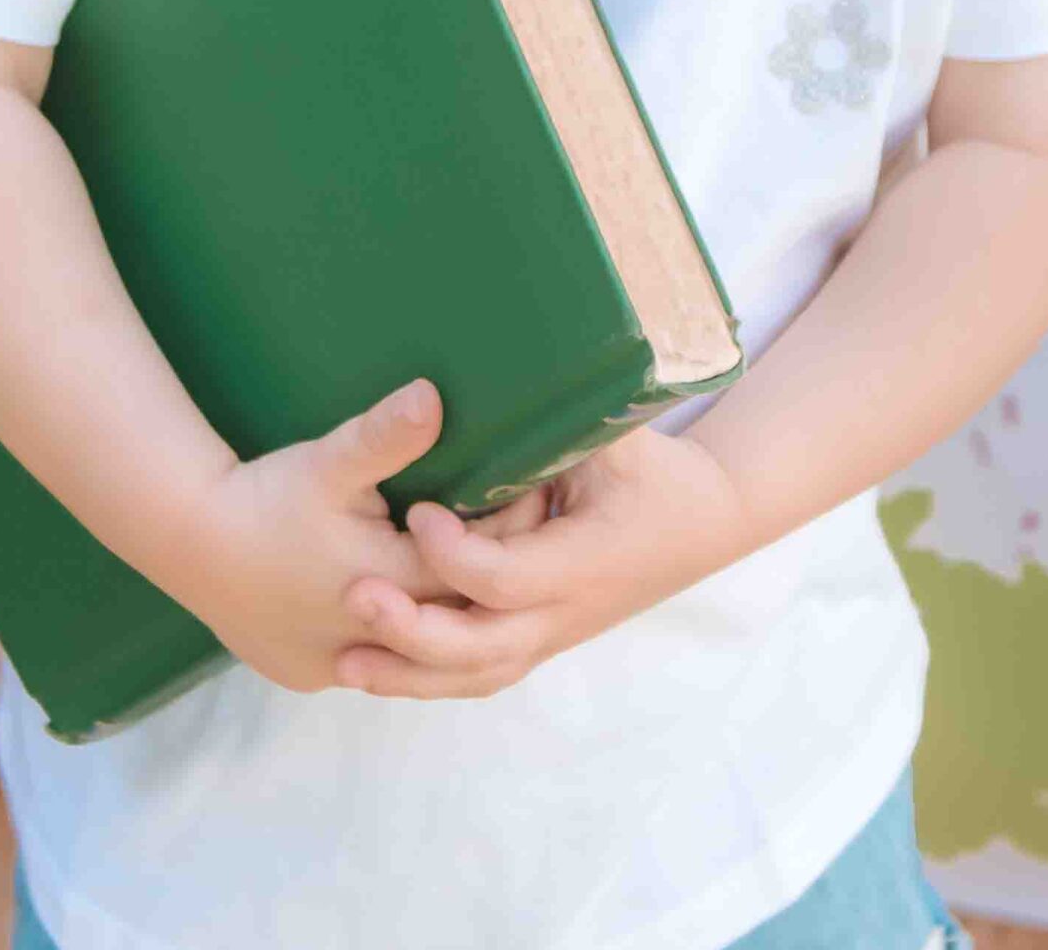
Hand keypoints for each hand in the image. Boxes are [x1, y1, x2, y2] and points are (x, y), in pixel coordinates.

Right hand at [173, 377, 548, 692]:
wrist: (186, 540)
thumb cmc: (264, 497)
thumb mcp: (328, 462)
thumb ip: (385, 436)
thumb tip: (434, 396)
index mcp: (386, 587)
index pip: (473, 574)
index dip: (506, 540)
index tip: (530, 499)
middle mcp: (368, 641)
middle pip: (449, 620)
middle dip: (483, 580)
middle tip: (512, 534)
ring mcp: (334, 665)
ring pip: (412, 653)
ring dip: (440, 616)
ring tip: (464, 568)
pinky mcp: (306, 672)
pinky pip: (369, 663)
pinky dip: (394, 638)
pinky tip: (407, 605)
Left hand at [333, 417, 755, 699]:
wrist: (703, 526)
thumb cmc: (657, 472)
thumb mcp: (622, 438)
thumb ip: (567, 418)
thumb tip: (513, 368)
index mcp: (585, 561)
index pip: (508, 577)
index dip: (457, 554)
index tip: (417, 513)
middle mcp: (566, 611)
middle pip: (482, 647)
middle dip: (414, 632)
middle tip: (354, 595)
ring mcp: (554, 634)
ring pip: (476, 675)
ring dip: (408, 675)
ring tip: (344, 662)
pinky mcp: (543, 639)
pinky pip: (481, 674)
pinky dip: (429, 680)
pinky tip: (377, 670)